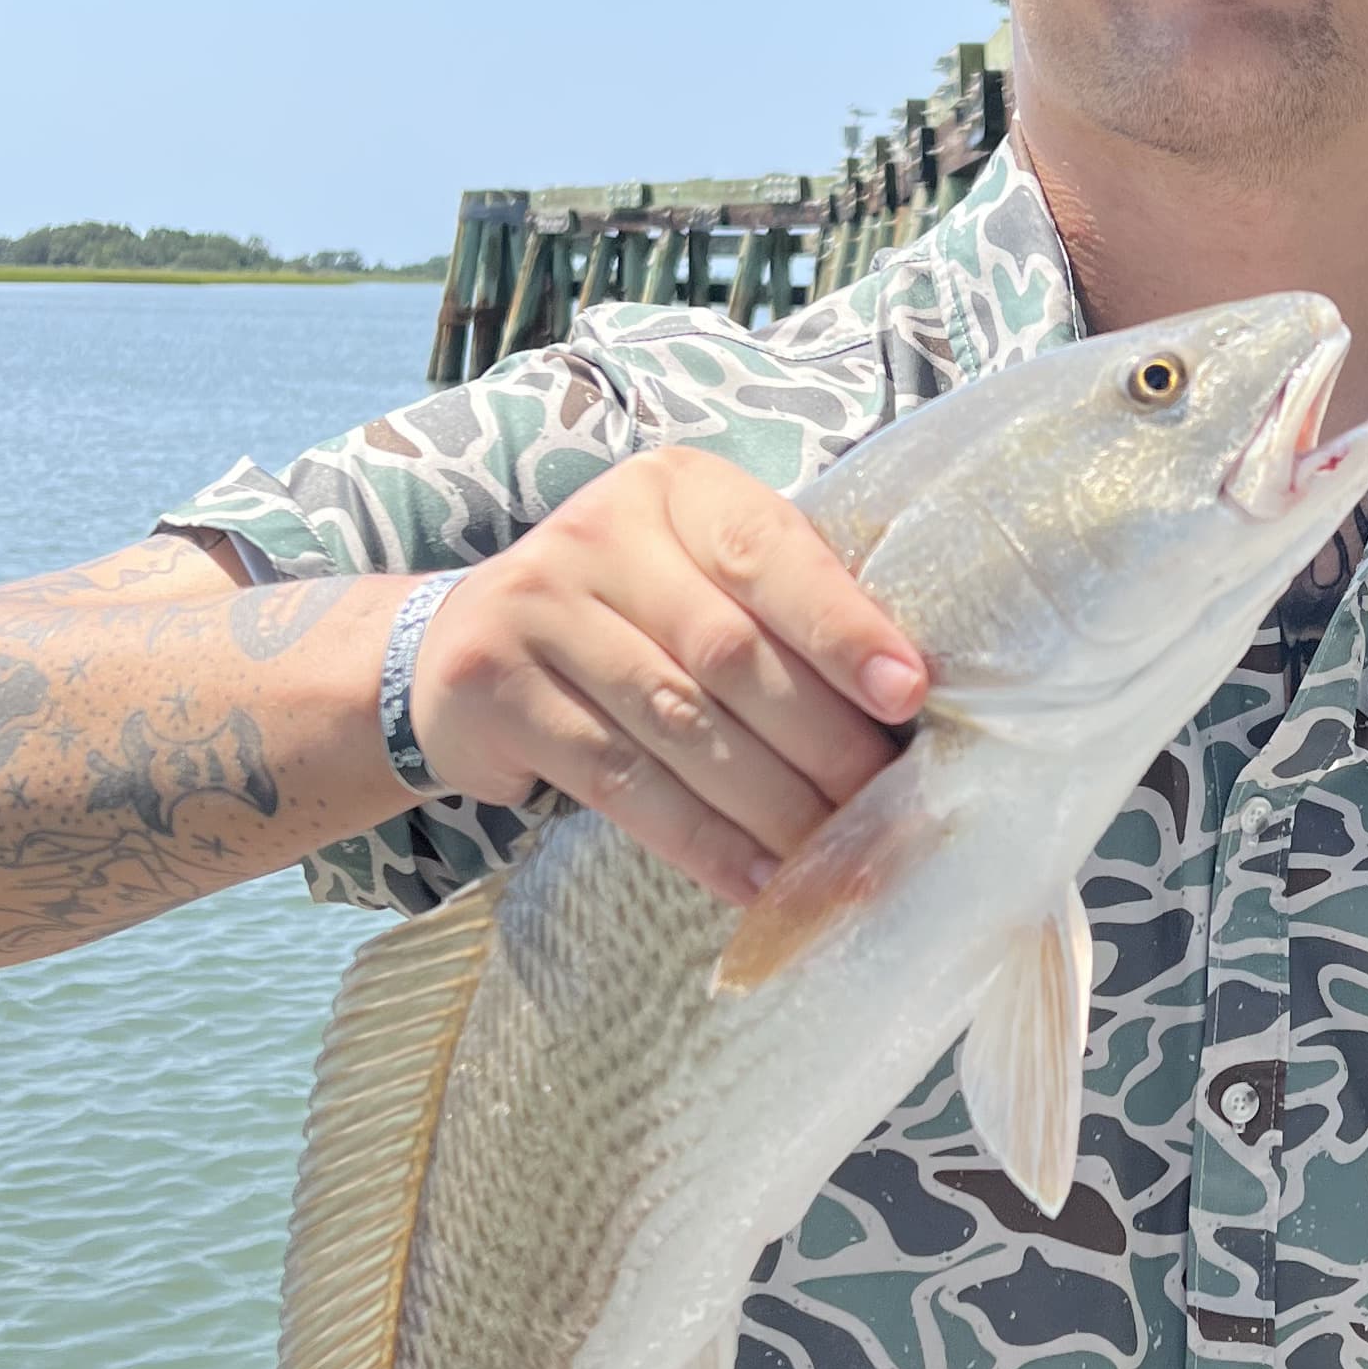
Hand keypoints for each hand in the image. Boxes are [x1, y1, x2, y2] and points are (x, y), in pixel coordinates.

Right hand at [408, 452, 926, 903]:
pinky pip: (619, 779)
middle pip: (729, 650)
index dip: (842, 627)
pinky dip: (698, 839)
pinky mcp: (493, 689)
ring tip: (833, 858)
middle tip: (884, 808)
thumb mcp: (699, 578)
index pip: (769, 553)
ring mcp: (536, 606)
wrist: (458, 650)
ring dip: (768, 804)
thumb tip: (904, 703)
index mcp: (677, 490)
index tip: (909, 694)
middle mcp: (600, 531)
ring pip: (678, 721)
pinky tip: (753, 878)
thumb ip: (784, 613)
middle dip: (819, 741)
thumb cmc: (629, 617)